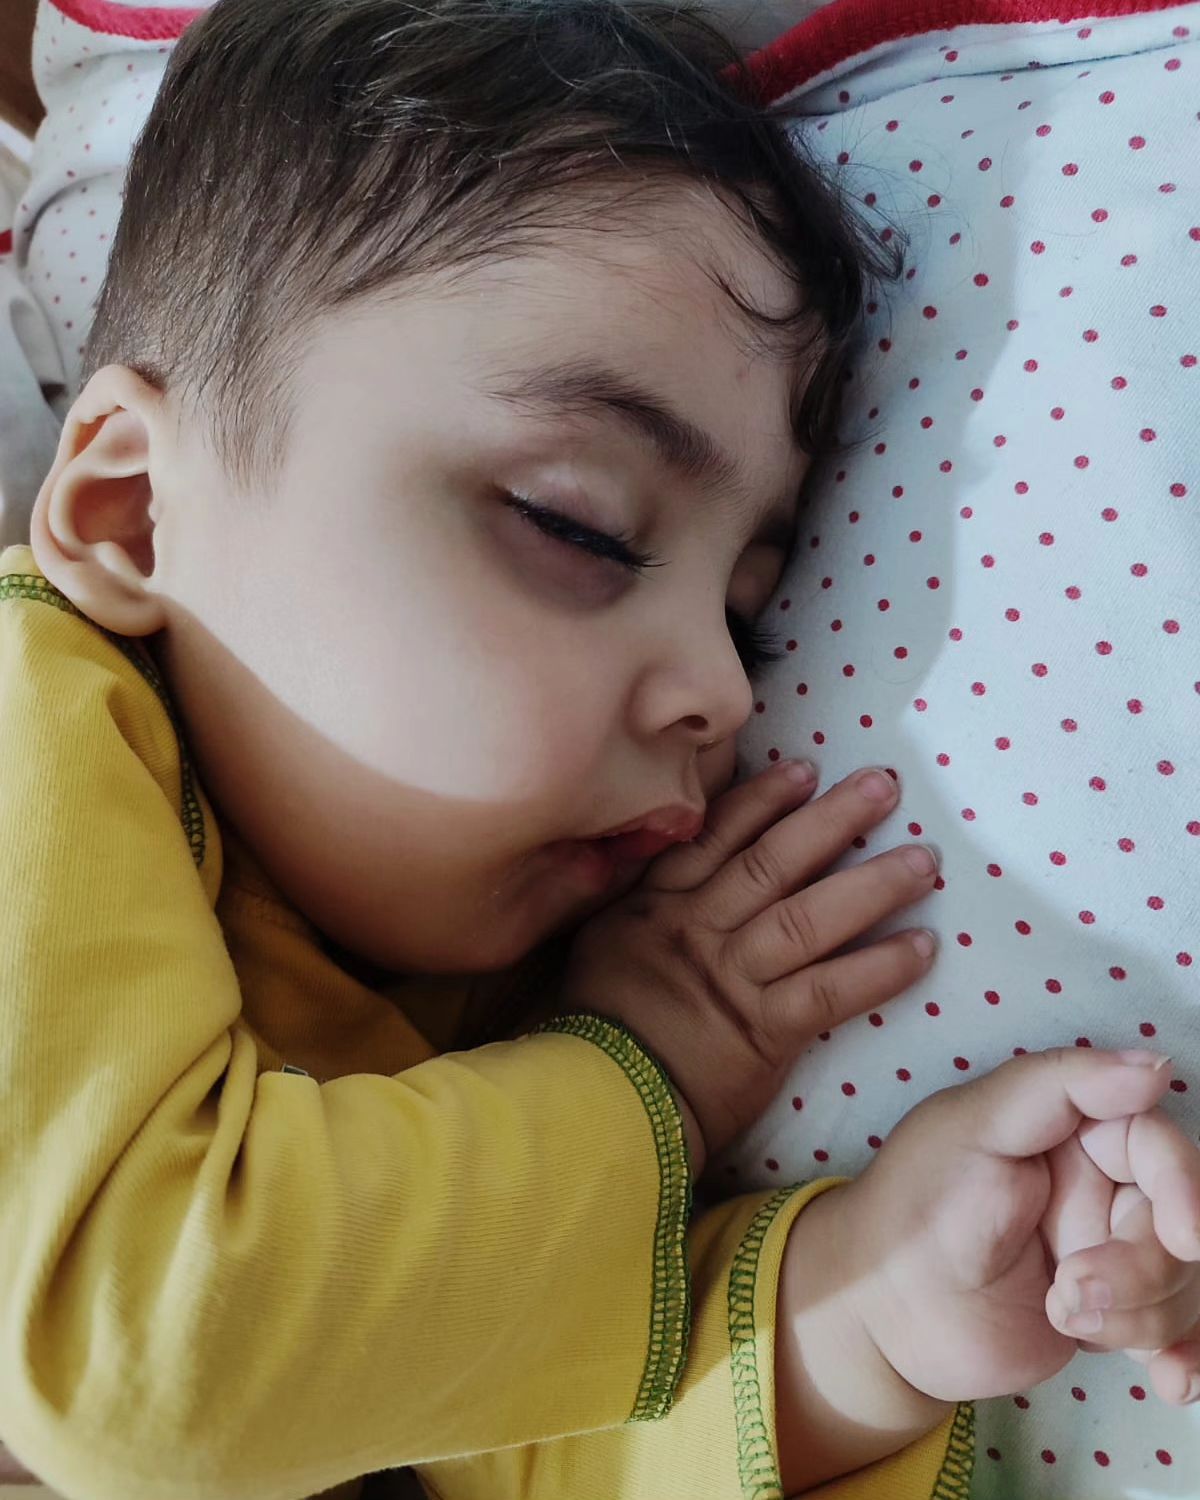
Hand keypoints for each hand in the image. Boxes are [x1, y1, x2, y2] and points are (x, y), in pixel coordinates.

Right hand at [560, 760, 938, 1171]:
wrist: (598, 1103)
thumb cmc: (598, 1027)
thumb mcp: (604, 942)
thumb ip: (638, 898)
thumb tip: (670, 856)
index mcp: (658, 904)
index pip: (716, 837)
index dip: (764, 800)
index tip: (806, 769)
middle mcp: (699, 929)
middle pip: (774, 863)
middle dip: (832, 819)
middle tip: (884, 785)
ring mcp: (733, 977)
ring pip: (808, 917)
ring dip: (872, 886)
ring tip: (923, 860)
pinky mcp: (763, 1031)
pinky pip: (830, 990)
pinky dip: (879, 968)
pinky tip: (922, 949)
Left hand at [773, 1049, 1182, 1492]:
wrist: (882, 1312)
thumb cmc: (916, 1204)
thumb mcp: (974, 1128)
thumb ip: (1059, 1085)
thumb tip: (1155, 1067)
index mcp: (1073, 1128)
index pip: (1157, 1144)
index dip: (1183, 1187)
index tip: (1183, 1236)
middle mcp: (1101, 1187)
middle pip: (1178, 1221)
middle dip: (1142, 1268)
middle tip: (1071, 1289)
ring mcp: (1110, 1253)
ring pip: (1182, 1281)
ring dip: (1139, 1315)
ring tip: (1060, 1313)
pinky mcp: (1111, 1315)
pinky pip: (1177, 1332)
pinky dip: (1186, 1357)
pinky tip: (1172, 1382)